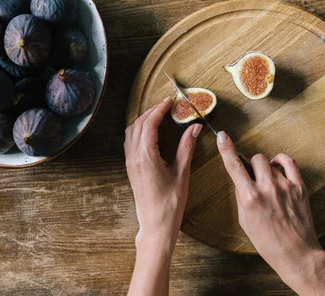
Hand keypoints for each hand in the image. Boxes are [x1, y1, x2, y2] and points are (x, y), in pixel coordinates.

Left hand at [125, 96, 201, 249]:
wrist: (155, 225)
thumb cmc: (170, 202)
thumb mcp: (182, 173)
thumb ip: (187, 147)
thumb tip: (194, 127)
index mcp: (146, 156)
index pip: (150, 123)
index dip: (160, 109)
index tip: (171, 101)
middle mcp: (134, 156)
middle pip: (139, 124)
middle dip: (152, 111)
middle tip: (167, 105)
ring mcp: (130, 162)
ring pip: (132, 131)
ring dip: (144, 119)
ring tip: (160, 114)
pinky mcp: (131, 167)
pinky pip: (131, 141)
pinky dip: (139, 130)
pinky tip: (151, 131)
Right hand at [216, 131, 324, 295]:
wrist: (296, 253)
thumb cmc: (268, 242)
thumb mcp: (245, 221)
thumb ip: (242, 197)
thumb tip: (241, 180)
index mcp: (250, 198)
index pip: (234, 166)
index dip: (226, 149)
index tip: (222, 136)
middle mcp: (267, 189)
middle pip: (256, 159)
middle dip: (252, 166)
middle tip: (255, 178)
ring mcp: (285, 186)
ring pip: (271, 162)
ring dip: (267, 169)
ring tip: (270, 184)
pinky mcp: (299, 187)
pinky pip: (289, 162)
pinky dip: (281, 161)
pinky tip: (278, 168)